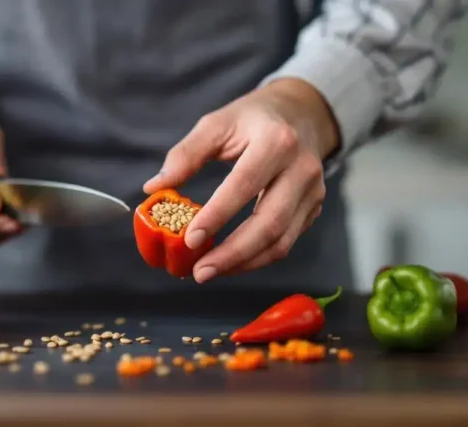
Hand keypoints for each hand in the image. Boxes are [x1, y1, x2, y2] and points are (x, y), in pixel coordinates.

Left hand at [144, 78, 339, 282]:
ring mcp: (313, 192)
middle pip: (270, 223)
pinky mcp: (312, 209)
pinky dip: (256, 259)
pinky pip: (285, 243)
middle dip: (233, 253)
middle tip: (199, 272)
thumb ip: (185, 155)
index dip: (218, 215)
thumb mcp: (216, 124)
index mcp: (276, 141)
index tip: (190, 238)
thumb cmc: (251, 119)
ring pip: (281, 241)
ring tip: (208, 271)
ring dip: (243, 263)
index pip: (245, 184)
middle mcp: (302, 169)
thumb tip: (154, 187)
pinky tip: (229, 263)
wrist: (301, 114)